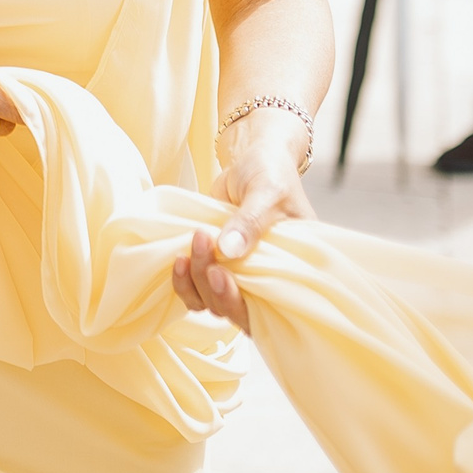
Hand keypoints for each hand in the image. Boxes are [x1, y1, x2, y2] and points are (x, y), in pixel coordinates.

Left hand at [173, 110, 315, 333]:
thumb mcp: (267, 191)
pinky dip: (184, 281)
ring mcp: (241, 275)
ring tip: (185, 251)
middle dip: (213, 287)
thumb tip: (229, 250)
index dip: (243, 302)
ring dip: (195, 283)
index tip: (219, 274)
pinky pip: (198, 289)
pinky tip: (177, 260)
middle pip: (237, 310)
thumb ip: (250, 220)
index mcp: (294, 270)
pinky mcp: (218, 266)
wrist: (253, 161)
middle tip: (201, 245)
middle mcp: (269, 280)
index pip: (272, 307)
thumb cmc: (270, 174)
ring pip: (213, 302)